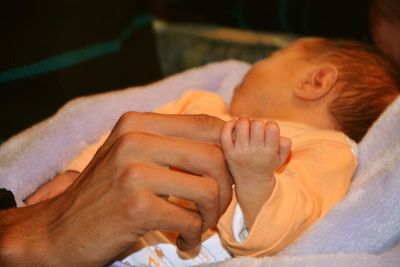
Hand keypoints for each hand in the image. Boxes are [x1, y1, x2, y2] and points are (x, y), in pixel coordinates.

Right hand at [0, 113, 231, 266]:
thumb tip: (225, 141)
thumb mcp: (133, 154)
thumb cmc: (105, 192)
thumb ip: (171, 144)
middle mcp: (135, 140)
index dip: (229, 150)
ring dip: (212, 215)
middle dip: (226, 188)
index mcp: (139, 123)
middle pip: (216, 156)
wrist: (59, 228)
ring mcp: (133, 172)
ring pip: (209, 189)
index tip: (228, 174)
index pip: (207, 124)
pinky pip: (189, 220)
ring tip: (198, 225)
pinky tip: (183, 240)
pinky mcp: (135, 206)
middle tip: (214, 208)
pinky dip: (194, 235)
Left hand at [220, 117, 290, 226]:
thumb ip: (285, 144)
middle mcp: (254, 152)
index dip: (271, 125)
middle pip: (257, 124)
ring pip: (241, 124)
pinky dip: (229, 125)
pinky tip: (234, 125)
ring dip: (244, 120)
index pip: (272, 126)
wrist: (251, 183)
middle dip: (258, 123)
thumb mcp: (281, 158)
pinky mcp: (228, 152)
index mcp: (269, 152)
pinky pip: (225, 133)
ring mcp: (240, 152)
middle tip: (256, 130)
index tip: (268, 131)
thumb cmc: (267, 165)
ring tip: (245, 125)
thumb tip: (273, 129)